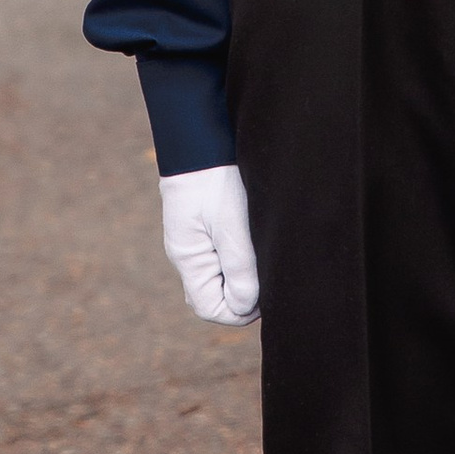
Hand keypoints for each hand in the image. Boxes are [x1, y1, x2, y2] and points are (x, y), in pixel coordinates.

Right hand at [160, 165, 259, 323]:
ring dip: (240, 276)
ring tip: (260, 255)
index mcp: (189, 260)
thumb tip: (245, 307)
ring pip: (218, 278)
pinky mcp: (201, 229)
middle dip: (241, 295)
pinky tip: (250, 242)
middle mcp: (187, 256)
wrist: (202, 143)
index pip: (210, 308)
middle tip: (267, 275)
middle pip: (213, 296)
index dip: (240, 311)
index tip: (265, 294)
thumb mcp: (233, 229)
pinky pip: (218, 258)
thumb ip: (240, 271)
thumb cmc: (216, 182)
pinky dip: (236, 258)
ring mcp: (192, 242)